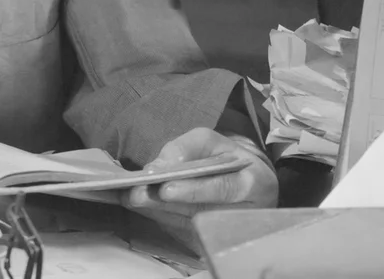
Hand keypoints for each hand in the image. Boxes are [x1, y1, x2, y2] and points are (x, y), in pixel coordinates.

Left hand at [125, 129, 276, 218]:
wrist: (246, 185)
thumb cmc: (228, 159)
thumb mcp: (213, 142)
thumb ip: (187, 147)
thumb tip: (160, 166)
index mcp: (254, 183)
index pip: (223, 189)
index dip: (194, 190)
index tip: (165, 188)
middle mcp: (243, 213)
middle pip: (199, 211)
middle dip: (164, 203)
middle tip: (136, 194)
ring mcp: (226, 232)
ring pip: (185, 225)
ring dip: (154, 211)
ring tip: (129, 197)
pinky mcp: (209, 242)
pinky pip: (179, 232)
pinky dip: (157, 218)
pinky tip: (138, 206)